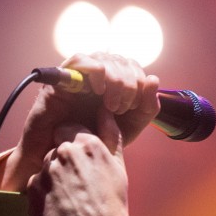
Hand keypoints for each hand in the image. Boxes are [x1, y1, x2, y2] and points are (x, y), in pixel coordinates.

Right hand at [0, 52, 158, 191]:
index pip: (134, 66)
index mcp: (115, 82)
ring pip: (104, 58)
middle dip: (130, 85)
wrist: (68, 157)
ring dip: (116, 81)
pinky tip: (98, 92)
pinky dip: (96, 73)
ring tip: (111, 106)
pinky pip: (80, 59)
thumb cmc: (97, 141)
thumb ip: (147, 107)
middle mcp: (98, 75)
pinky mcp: (61, 78)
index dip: (142, 83)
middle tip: (122, 109)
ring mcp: (80, 74)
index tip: (137, 107)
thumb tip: (154, 79)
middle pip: (122, 60)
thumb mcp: (130, 126)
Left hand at [26, 107, 128, 215]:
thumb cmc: (113, 205)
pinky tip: (62, 208)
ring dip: (54, 180)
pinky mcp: (32, 193)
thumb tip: (104, 110)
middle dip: (63, 162)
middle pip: (55, 149)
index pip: (68, 129)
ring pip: (45, 168)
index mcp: (85, 144)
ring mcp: (44, 173)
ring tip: (72, 200)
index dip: (75, 144)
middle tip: (79, 185)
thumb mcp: (119, 167)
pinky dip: (46, 196)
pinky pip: (36, 188)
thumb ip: (110, 134)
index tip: (83, 162)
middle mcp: (62, 154)